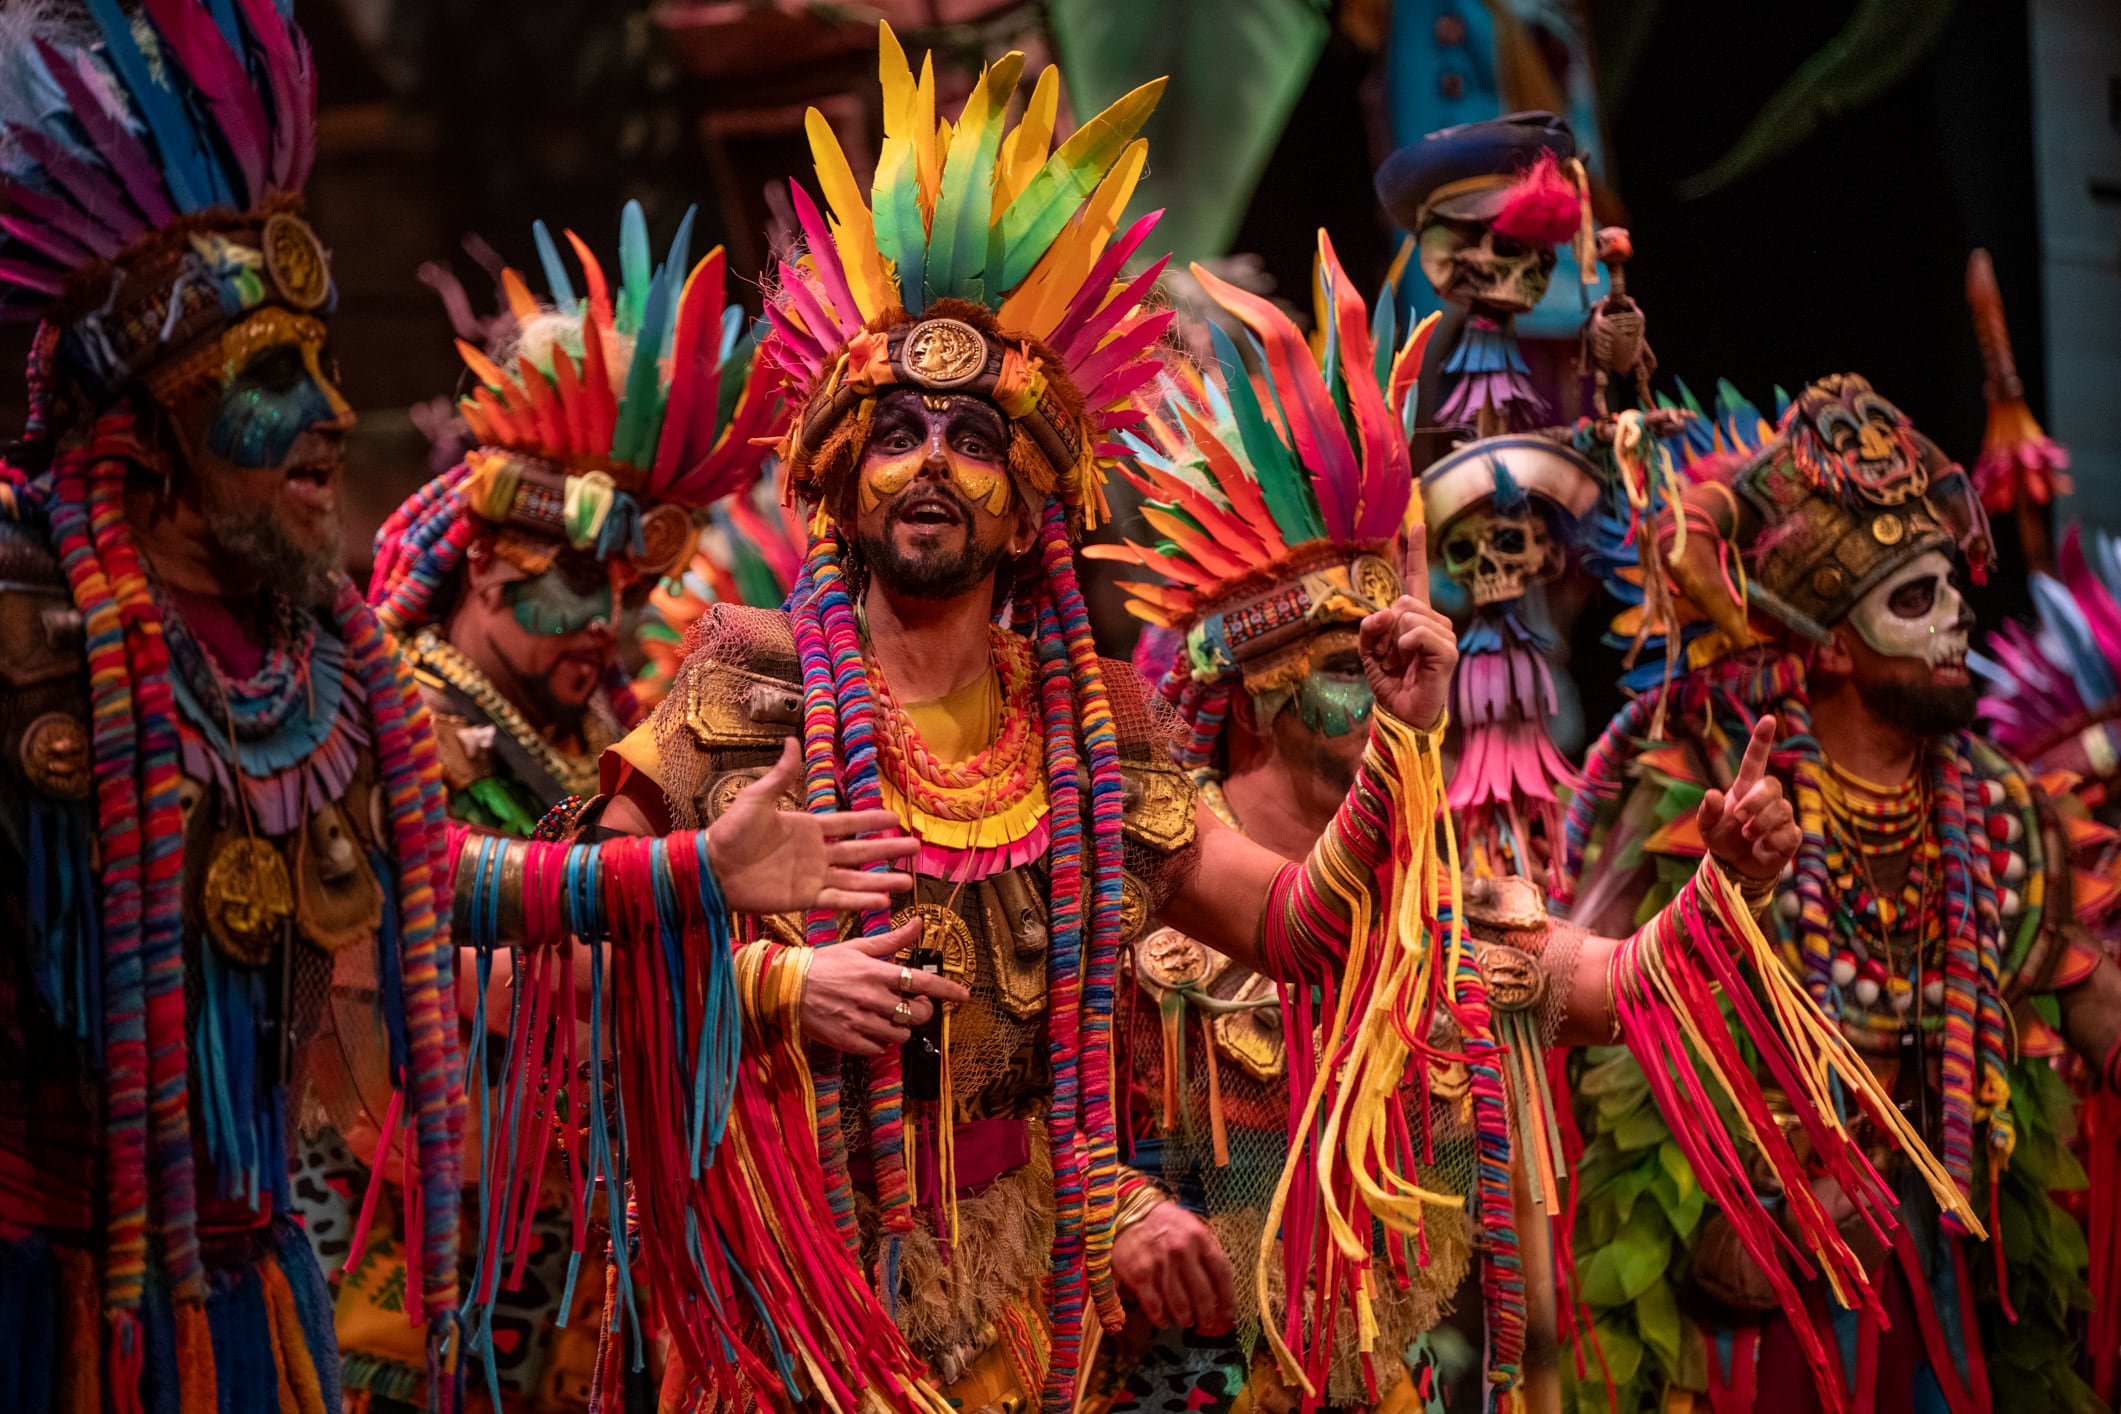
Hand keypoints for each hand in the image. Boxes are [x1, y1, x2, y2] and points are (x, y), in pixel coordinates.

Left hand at [706, 739, 918, 913]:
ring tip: (907, 882)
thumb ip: (781, 774)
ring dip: (881, 880)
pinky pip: (837, 899)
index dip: (872, 820)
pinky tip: (882, 902)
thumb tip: (792, 740)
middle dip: (888, 850)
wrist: (712, 866)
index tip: (897, 817)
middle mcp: (815, 853)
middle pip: (860, 851)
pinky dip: (859, 901)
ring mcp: (812, 877)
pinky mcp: (804, 898)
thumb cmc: (731, 831)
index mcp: (808, 827)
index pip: (848, 823)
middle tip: (916, 848)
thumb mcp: (757, 797)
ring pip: (855, 878)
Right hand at [798, 916, 970, 1055]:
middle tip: (914, 1005)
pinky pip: (879, 1048)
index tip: (964, 995)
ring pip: (900, 1034)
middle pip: (917, 1014)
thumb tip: (919, 923)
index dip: (947, 989)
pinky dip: (881, 1041)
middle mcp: (871, 998)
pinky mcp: (848, 1041)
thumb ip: (892, 940)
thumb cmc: (824, 964)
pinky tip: (871, 1028)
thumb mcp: (858, 947)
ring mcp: (860, 1022)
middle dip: (922, 1011)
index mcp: (876, 972)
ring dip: (901, 1027)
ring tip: (889, 1017)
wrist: (786, 987)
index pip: (921, 981)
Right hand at [1111, 1198, 1234, 1333]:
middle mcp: (1182, 1252)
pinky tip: (1164, 1320)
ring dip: (1185, 1319)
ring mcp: (1160, 1265)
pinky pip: (1155, 1307)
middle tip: (1206, 1325)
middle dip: (1207, 1316)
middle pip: (1203, 1295)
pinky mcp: (1140, 1275)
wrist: (1128, 1211)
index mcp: (1199, 1238)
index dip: (1227, 1300)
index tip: (1228, 1316)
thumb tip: (1219, 1288)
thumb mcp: (1192, 1227)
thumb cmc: (1164, 1222)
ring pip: (1180, 1306)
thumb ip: (1206, 1252)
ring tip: (1186, 1321)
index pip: (1221, 1274)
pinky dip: (1162, 1319)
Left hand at [1359, 523, 1456, 731]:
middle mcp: (1433, 622)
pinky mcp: (1448, 652)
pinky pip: (1418, 634)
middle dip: (1386, 629)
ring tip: (1402, 664)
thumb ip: (1369, 629)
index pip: (1415, 578)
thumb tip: (1385, 613)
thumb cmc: (1390, 683)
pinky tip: (1410, 661)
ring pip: (1409, 616)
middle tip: (1390, 656)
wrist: (1402, 713)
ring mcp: (1444, 636)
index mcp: (1415, 618)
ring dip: (1395, 642)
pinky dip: (1406, 646)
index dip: (1415, 552)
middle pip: (1403, 601)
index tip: (1415, 525)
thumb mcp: (1368, 652)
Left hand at [1698, 715, 1798, 882]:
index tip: (1768, 718)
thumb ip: (1708, 811)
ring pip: (1781, 809)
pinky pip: (1788, 832)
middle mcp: (1767, 798)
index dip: (1761, 740)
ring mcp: (1782, 815)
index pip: (1755, 760)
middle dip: (1755, 801)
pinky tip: (1762, 846)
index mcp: (1745, 788)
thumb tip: (1712, 794)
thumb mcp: (1707, 826)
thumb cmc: (1723, 839)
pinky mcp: (1791, 835)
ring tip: (1747, 835)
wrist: (1735, 867)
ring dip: (1760, 824)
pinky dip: (1771, 841)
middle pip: (1772, 785)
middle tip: (1740, 817)